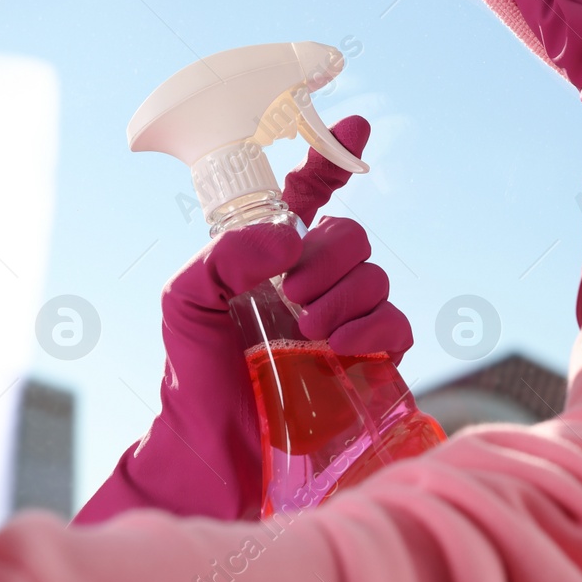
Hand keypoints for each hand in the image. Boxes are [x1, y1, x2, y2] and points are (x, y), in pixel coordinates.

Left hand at [74, 116, 411, 523]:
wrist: (213, 455)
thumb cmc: (194, 376)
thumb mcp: (185, 303)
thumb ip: (221, 258)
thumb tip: (288, 241)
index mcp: (269, 259)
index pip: (309, 195)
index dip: (332, 157)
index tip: (356, 126)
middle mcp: (312, 284)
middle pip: (352, 235)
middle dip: (328, 256)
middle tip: (292, 293)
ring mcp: (343, 322)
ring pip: (375, 276)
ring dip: (343, 296)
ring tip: (308, 330)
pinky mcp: (368, 363)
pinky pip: (396, 325)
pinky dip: (374, 328)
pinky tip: (340, 347)